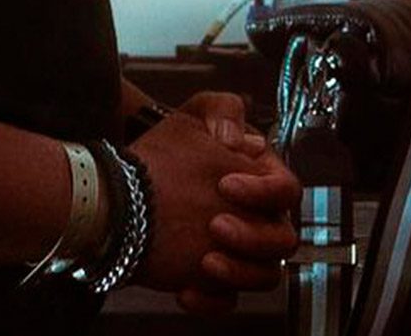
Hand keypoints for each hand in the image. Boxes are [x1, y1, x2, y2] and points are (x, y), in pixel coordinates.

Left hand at [147, 93, 301, 312]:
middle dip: (251, 236)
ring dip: (239, 272)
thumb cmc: (165, 155)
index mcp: (260, 179)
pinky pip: (228, 299)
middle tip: (214, 225)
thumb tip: (237, 137)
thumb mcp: (192, 117)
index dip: (263, 190)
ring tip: (205, 263)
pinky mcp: (217, 279)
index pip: (286, 189)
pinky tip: (187, 289)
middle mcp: (257, 218)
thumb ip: (222, 110)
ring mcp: (239, 251)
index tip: (226, 184)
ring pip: (265, 274)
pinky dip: (211, 299)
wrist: (125, 196)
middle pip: (282, 238)